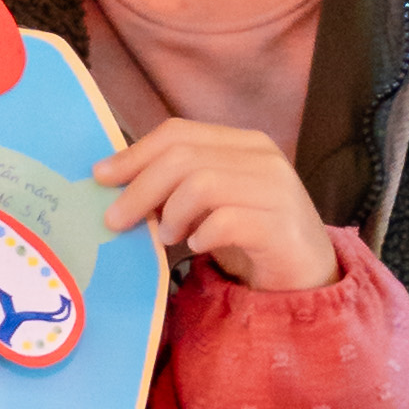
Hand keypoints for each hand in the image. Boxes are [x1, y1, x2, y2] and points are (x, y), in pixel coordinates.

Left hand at [96, 121, 339, 292]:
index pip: (178, 132)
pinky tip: (199, 247)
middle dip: (140, 188)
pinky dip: (202, 235)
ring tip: (169, 236)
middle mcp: (263, 156)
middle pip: (183, 156)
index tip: (101, 177)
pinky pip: (226, 221)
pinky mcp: (281, 226)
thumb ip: (176, 184)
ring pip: (202, 183)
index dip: (134, 153)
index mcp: (243, 142)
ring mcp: (276, 189)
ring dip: (172, 214)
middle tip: (116, 220)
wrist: (307, 276)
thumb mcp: (210, 203)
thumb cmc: (251, 236)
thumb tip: (115, 183)